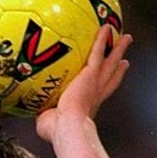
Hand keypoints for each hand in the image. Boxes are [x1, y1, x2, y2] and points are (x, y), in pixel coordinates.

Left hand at [36, 25, 132, 141]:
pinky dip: (102, 39)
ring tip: (126, 37)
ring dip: (118, 48)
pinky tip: (105, 27)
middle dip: (118, 65)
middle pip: (111, 75)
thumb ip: (42, 114)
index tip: (116, 76)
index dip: (108, 84)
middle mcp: (96, 92)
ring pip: (109, 61)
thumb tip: (30, 112)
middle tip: (125, 58)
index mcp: (88, 104)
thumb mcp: (47, 121)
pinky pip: (97, 51)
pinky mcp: (90, 73)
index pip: (101, 92)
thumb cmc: (56, 130)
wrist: (67, 125)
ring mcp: (95, 82)